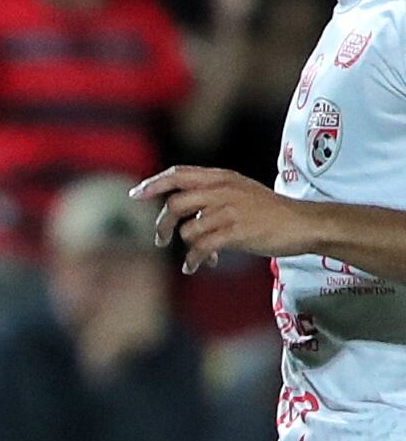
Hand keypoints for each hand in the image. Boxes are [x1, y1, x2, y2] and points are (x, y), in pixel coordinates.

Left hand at [135, 165, 318, 271]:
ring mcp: (230, 210)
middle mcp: (223, 190)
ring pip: (188, 229)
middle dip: (163, 225)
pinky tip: (196, 267)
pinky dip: (194, 260)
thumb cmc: (271, 213)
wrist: (304, 224)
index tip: (135, 195)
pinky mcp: (237, 231)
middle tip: (161, 241)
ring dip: (186, 247)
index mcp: (223, 178)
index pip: (179, 174)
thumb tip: (182, 215)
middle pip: (175, 204)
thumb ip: (212, 196)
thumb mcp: (241, 192)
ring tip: (196, 257)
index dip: (154, 184)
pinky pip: (202, 247)